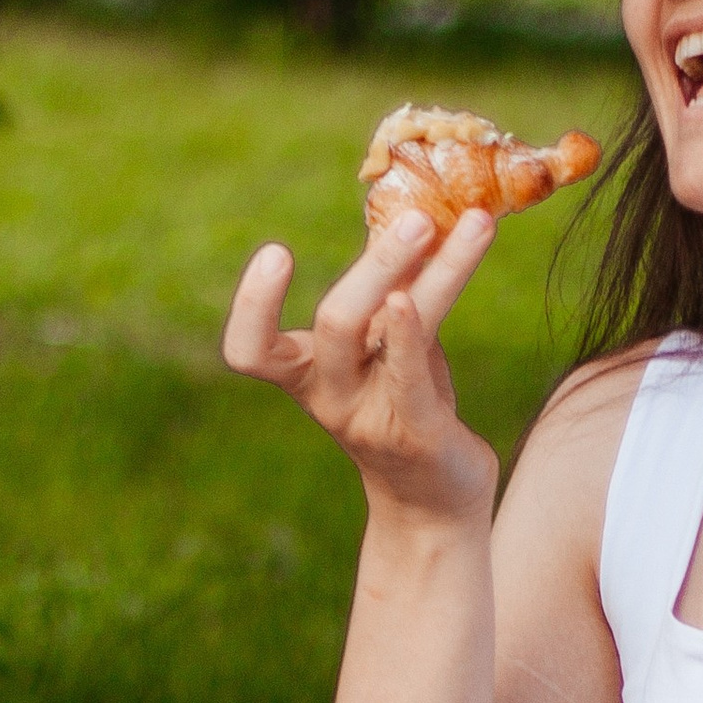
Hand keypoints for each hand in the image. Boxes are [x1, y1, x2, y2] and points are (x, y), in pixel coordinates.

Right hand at [222, 207, 499, 524]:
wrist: (436, 496)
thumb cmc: (407, 403)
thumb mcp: (390, 343)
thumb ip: (392, 288)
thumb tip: (408, 206)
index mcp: (308, 373)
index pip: (252, 349)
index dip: (253, 306)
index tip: (275, 252)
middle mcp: (329, 395)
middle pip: (334, 324)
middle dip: (375, 265)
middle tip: (414, 218)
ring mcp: (370, 416)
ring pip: (378, 335)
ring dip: (413, 276)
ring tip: (450, 224)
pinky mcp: (415, 434)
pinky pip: (408, 379)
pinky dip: (410, 335)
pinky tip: (418, 296)